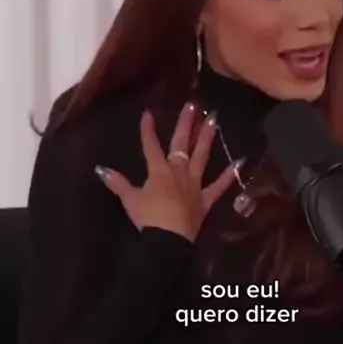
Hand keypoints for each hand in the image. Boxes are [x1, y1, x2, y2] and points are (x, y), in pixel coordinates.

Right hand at [95, 103, 240, 240]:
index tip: (148, 113)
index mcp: (158, 171)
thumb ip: (118, 183)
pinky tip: (241, 161)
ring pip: (201, 157)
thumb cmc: (148, 218)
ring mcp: (194, 184)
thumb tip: (100, 169)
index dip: (148, 130)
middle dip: (186, 124)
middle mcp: (178, 172)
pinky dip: (230, 175)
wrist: (169, 239)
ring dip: (207, 138)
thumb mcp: (130, 200)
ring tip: (214, 119)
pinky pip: (219, 186)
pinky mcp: (205, 200)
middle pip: (181, 144)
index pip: (151, 146)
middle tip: (194, 104)